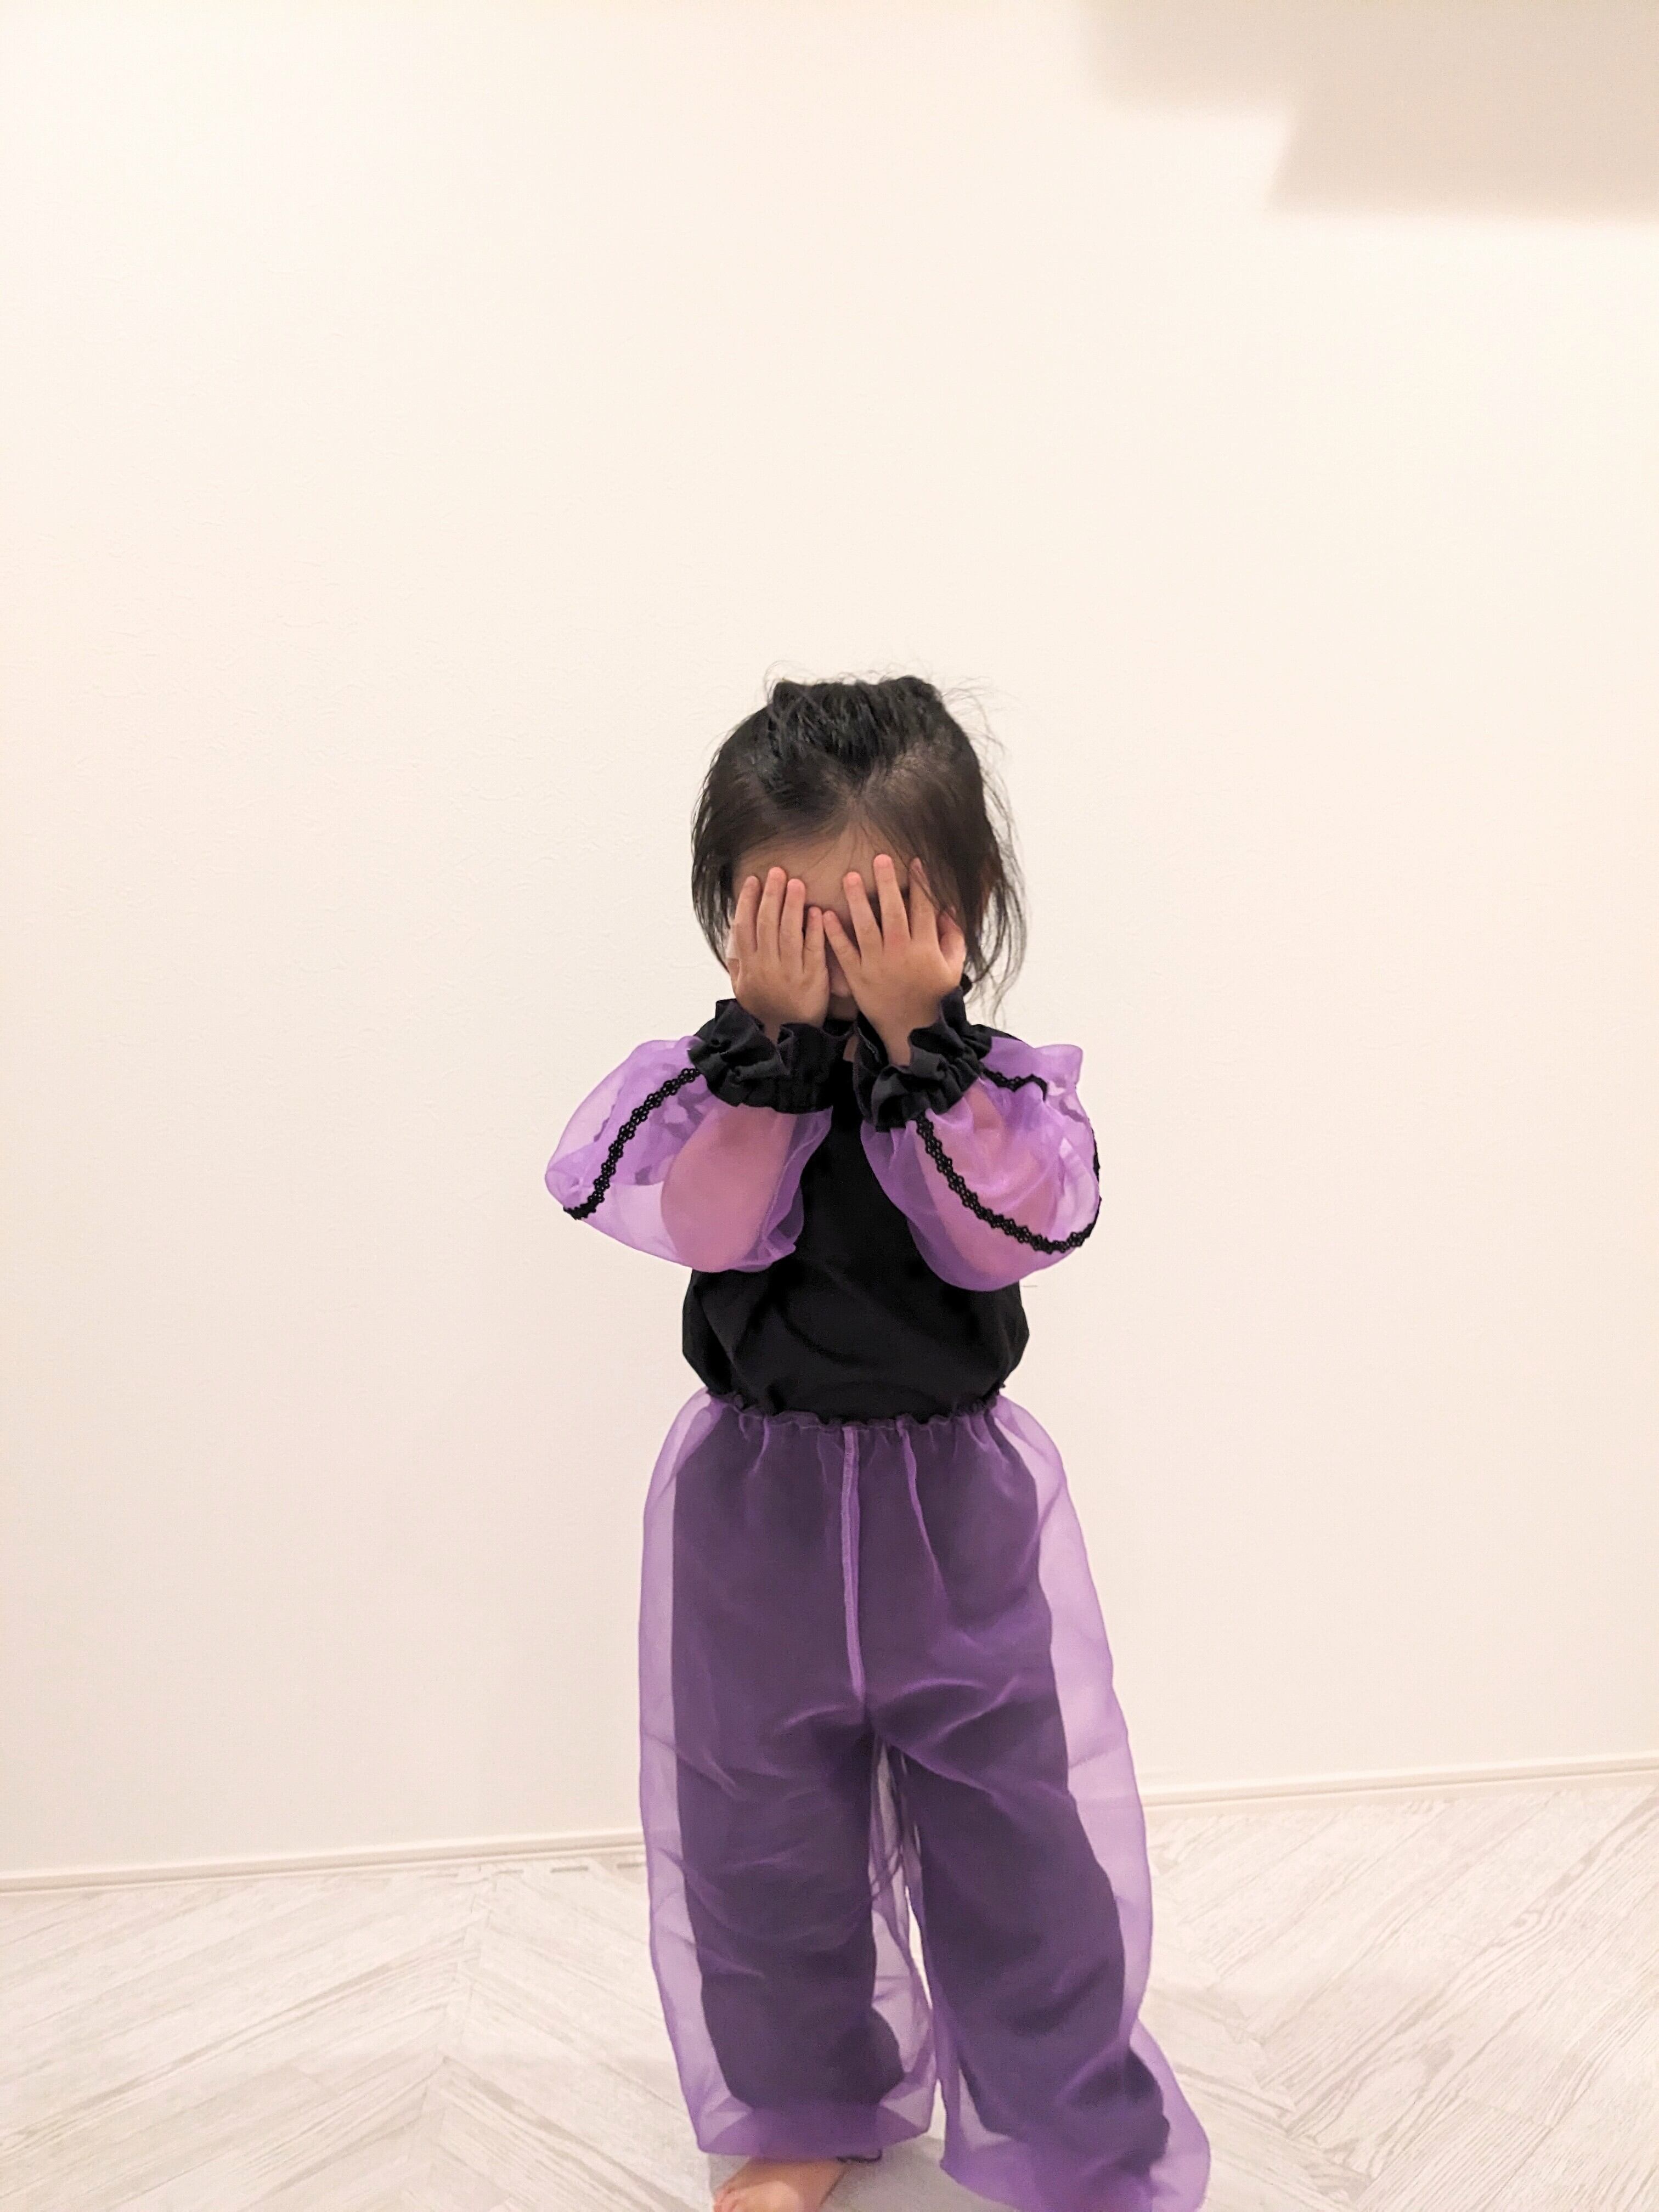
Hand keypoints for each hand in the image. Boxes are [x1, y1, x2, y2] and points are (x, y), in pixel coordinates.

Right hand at [726, 866, 829, 1037]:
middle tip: (777, 872)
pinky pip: (813, 949)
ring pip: (789, 933)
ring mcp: (790, 972)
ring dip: (792, 906)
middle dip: (771, 895)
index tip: (754, 880)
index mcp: (749, 966)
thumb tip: (732, 935)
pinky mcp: (813, 978)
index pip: (745, 927)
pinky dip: (814, 930)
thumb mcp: (743, 989)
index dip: (748, 902)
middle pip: (767, 924)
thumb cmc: (767, 1009)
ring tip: (796, 883)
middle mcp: (767, 967)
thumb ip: (738, 962)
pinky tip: (816, 911)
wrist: (789, 1036)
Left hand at [819, 854, 965, 1064]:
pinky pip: (845, 953)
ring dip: (857, 901)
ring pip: (866, 928)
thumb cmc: (933, 996)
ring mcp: (878, 965)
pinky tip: (824, 915)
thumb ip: (953, 937)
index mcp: (925, 948)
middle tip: (879, 859)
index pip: (923, 909)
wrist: (911, 1031)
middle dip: (887, 884)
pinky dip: (834, 934)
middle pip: (894, 912)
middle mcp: (901, 953)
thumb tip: (948, 908)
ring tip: (849, 877)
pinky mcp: (858, 977)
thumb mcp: (952, 968)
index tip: (913, 861)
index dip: (919, 884)